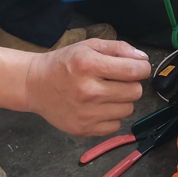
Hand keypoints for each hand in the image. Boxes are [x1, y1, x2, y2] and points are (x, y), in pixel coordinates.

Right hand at [24, 40, 150, 135]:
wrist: (35, 85)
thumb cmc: (63, 63)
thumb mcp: (88, 46)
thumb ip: (118, 48)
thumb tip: (142, 59)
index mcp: (89, 66)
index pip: (133, 71)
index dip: (142, 68)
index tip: (138, 67)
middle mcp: (89, 91)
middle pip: (135, 92)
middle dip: (131, 83)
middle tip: (117, 80)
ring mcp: (86, 114)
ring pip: (128, 109)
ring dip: (122, 100)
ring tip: (106, 93)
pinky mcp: (84, 130)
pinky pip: (116, 125)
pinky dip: (112, 116)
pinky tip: (99, 107)